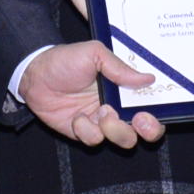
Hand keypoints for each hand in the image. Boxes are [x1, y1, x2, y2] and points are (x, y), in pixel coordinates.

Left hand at [19, 39, 167, 148]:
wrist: (34, 74)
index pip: (153, 105)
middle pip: (146, 130)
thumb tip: (148, 79)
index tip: (152, 110)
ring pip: (124, 139)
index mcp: (126, 88)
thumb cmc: (65, 60)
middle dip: (148, 129)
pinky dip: (87, 130)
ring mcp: (102, 122)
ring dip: (115, 129)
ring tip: (101, 113)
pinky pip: (95, 140)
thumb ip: (120, 67)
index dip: (159, 112)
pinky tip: (77, 117)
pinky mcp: (85, 133)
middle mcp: (119, 107)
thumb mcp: (94, 53)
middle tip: (137, 120)